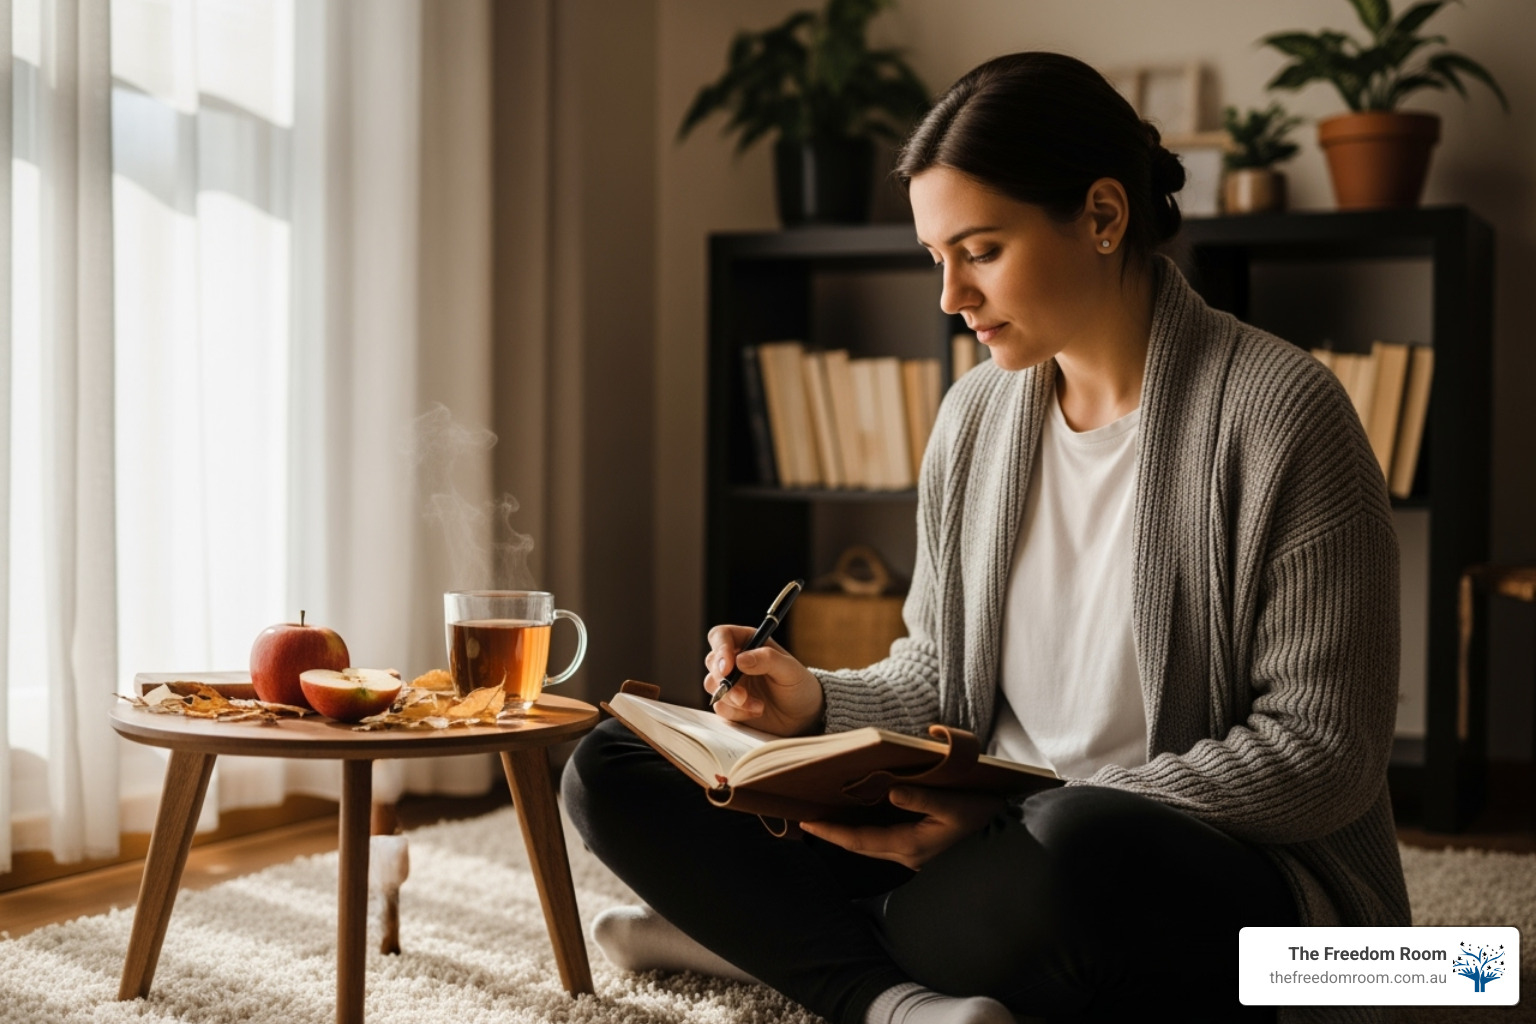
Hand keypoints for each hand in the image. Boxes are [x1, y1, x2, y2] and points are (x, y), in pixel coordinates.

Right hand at [704, 624, 823, 736]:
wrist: (803, 716)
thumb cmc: (799, 686)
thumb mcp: (790, 670)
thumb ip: (768, 660)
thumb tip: (740, 659)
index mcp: (749, 643)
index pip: (722, 636)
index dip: (720, 648)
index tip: (727, 667)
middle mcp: (736, 660)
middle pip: (712, 661)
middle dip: (724, 680)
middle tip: (742, 695)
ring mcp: (731, 682)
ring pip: (712, 685)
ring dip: (732, 698)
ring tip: (758, 706)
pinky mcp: (729, 703)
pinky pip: (720, 706)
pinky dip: (736, 712)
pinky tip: (756, 712)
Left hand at [799, 786, 1005, 869]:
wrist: (1009, 836)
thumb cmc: (982, 817)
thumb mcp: (953, 804)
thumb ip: (921, 799)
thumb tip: (891, 791)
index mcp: (909, 846)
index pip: (859, 841)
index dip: (831, 832)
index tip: (807, 822)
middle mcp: (907, 855)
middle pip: (860, 846)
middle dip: (834, 833)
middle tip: (808, 818)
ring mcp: (914, 856)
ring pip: (871, 845)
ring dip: (849, 833)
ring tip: (828, 816)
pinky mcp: (921, 850)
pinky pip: (884, 841)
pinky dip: (867, 832)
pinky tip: (862, 816)